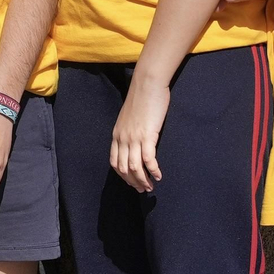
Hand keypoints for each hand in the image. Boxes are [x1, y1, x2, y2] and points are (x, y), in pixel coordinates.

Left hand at [109, 77, 168, 192]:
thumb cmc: (142, 98)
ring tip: (151, 187)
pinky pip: (148, 159)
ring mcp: (134, 138)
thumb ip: (129, 130)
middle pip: (124, 168)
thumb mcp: (130, 117)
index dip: (123, 176)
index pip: (115, 162)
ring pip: (134, 167)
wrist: (147, 83)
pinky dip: (153, 170)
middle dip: (133, 182)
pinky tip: (158, 176)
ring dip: (143, 180)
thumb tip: (135, 140)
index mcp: (117, 135)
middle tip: (143, 189)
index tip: (132, 182)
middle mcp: (123, 138)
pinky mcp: (147, 135)